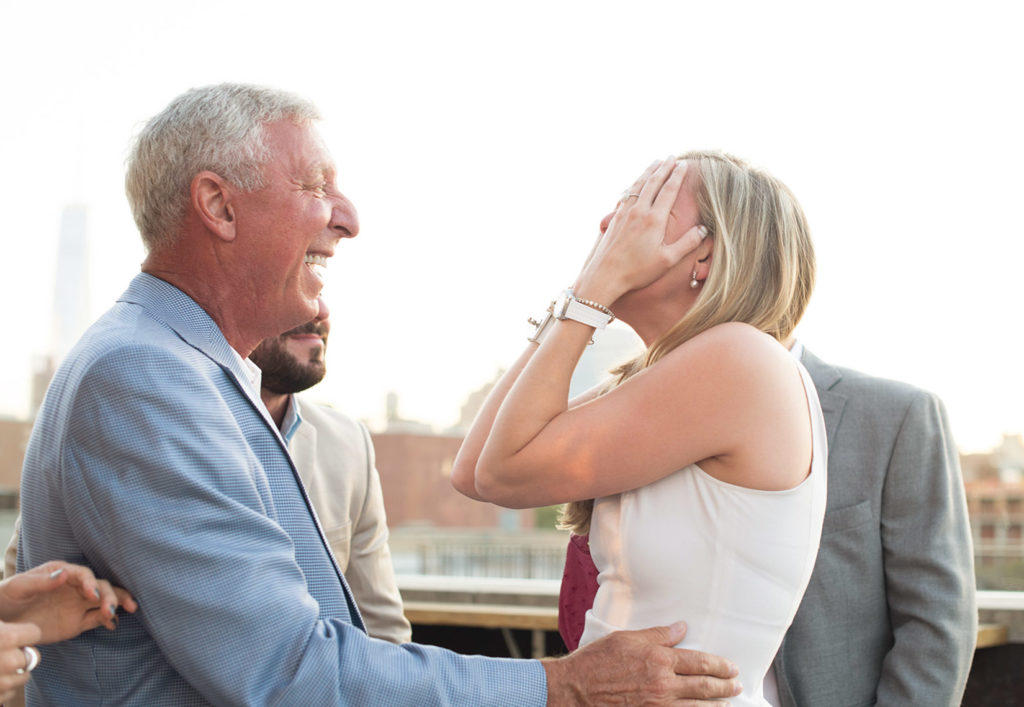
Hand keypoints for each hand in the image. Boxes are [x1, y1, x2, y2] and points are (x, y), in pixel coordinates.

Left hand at [0, 561, 137, 643]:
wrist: (2, 622)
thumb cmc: (7, 597)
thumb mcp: (18, 587)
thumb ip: (40, 580)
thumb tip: (65, 573)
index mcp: (62, 573)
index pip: (83, 574)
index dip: (90, 582)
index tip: (92, 593)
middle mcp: (75, 587)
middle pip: (100, 586)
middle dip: (110, 594)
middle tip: (112, 607)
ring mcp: (78, 605)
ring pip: (104, 601)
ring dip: (115, 604)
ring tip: (124, 612)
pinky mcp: (77, 622)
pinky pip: (97, 620)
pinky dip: (108, 620)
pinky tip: (112, 624)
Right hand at [0, 621, 39, 701]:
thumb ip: (6, 626)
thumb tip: (22, 609)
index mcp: (6, 638)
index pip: (35, 633)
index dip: (24, 634)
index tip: (13, 636)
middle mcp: (8, 662)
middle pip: (32, 658)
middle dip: (20, 656)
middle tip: (2, 653)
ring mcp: (2, 683)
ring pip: (23, 677)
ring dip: (13, 674)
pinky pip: (9, 694)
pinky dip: (1, 689)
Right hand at [543, 621, 741, 705]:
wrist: (576, 689)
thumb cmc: (597, 660)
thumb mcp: (627, 638)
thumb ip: (658, 634)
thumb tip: (681, 627)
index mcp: (659, 660)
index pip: (699, 662)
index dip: (719, 665)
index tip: (732, 667)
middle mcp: (663, 685)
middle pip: (704, 686)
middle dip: (724, 686)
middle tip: (737, 685)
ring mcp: (658, 706)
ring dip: (716, 705)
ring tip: (727, 702)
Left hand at [575, 159, 706, 305]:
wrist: (605, 275)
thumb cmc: (638, 271)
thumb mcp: (667, 260)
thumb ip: (687, 243)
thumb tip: (703, 229)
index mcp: (655, 219)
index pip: (669, 190)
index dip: (677, 176)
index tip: (683, 165)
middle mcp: (639, 211)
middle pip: (653, 182)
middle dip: (664, 168)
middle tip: (672, 157)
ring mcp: (625, 213)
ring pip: (638, 185)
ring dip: (648, 172)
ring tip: (656, 162)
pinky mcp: (615, 218)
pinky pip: (627, 194)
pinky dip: (635, 184)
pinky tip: (636, 183)